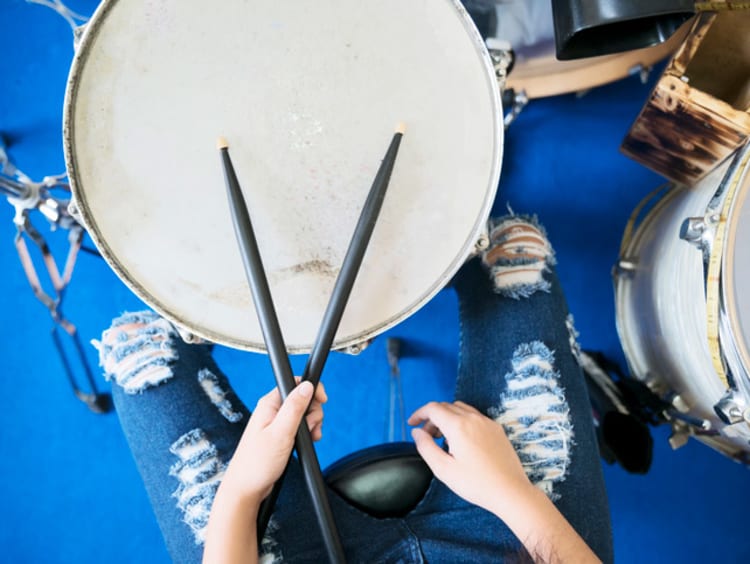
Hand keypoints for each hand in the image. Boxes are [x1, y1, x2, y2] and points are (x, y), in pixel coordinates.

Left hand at [220, 378, 327, 504]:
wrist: (247, 487)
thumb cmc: (258, 463)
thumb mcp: (281, 432)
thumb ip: (295, 407)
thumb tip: (306, 385)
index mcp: (270, 404)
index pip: (295, 383)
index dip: (312, 389)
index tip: (322, 401)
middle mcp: (272, 410)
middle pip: (303, 398)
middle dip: (314, 412)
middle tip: (310, 429)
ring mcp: (276, 423)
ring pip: (303, 413)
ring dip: (312, 424)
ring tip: (310, 438)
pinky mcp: (280, 434)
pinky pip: (300, 426)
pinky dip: (308, 433)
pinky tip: (308, 442)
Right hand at [408, 401, 531, 515]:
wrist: (510, 492)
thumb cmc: (477, 484)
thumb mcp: (443, 469)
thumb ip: (425, 447)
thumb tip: (416, 432)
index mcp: (458, 426)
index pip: (433, 409)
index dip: (419, 414)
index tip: (411, 424)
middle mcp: (473, 418)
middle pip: (446, 407)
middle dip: (432, 418)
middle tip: (426, 436)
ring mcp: (487, 422)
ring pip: (460, 409)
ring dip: (447, 417)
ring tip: (442, 439)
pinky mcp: (497, 429)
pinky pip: (474, 416)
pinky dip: (461, 421)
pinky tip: (461, 441)